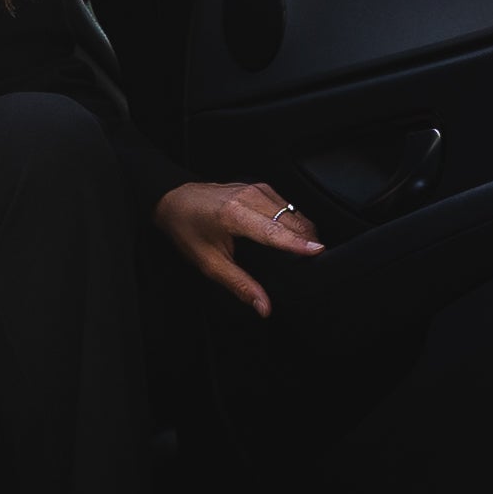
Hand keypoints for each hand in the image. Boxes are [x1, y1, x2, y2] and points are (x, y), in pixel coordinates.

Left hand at [157, 179, 319, 315]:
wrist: (174, 199)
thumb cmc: (187, 229)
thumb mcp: (209, 263)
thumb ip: (240, 284)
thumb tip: (263, 306)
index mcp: (234, 215)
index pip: (274, 231)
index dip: (298, 244)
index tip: (319, 252)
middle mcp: (249, 197)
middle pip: (290, 220)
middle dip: (308, 240)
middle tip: (315, 265)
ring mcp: (256, 189)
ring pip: (293, 211)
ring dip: (304, 231)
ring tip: (308, 252)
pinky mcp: (260, 187)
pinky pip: (287, 205)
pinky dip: (295, 221)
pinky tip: (294, 236)